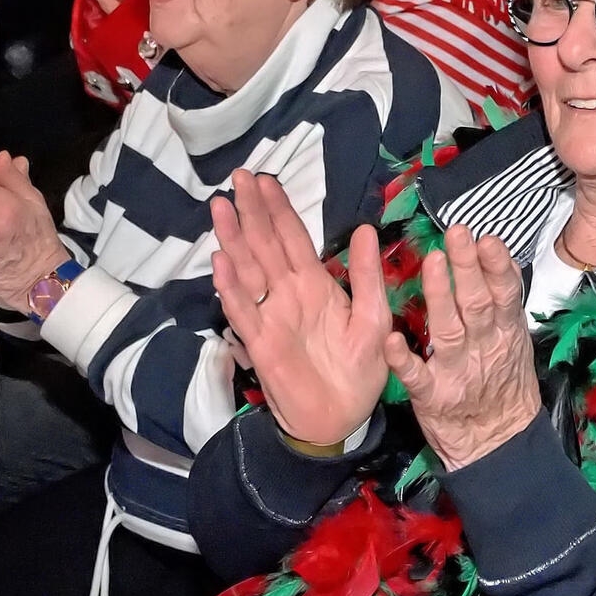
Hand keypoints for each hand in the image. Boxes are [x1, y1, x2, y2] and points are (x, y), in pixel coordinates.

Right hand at [210, 170, 391, 446]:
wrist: (343, 418)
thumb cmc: (360, 369)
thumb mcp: (374, 317)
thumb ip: (368, 275)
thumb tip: (366, 228)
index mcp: (315, 283)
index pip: (293, 237)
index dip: (279, 208)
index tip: (265, 178)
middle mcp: (287, 293)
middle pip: (265, 245)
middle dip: (252, 211)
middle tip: (238, 177)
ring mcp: (271, 316)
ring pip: (248, 269)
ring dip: (234, 238)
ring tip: (221, 207)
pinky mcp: (261, 343)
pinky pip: (243, 310)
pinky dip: (232, 287)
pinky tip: (221, 261)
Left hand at [384, 226, 539, 471]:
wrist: (498, 441)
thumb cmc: (501, 380)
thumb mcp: (513, 339)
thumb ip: (503, 301)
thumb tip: (495, 255)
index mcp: (504, 331)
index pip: (503, 293)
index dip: (496, 265)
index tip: (486, 238)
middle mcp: (482, 346)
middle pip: (476, 304)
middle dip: (467, 268)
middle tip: (456, 234)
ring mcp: (457, 371)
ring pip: (449, 330)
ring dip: (440, 297)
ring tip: (433, 263)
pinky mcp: (432, 395)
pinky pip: (416, 375)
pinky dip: (404, 359)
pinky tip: (392, 340)